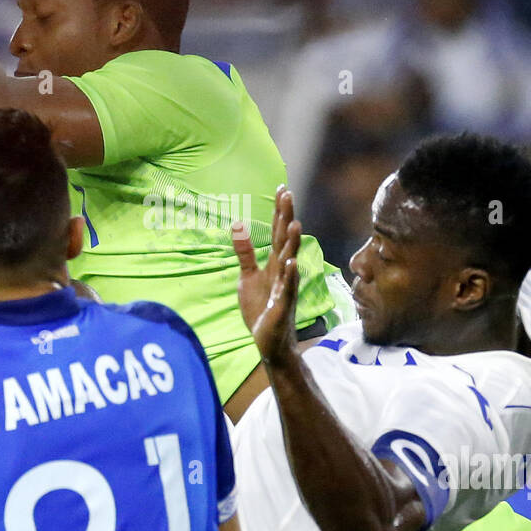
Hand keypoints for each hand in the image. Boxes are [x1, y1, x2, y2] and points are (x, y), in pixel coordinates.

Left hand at [233, 186, 301, 366]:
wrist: (270, 342)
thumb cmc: (261, 308)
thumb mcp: (248, 277)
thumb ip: (244, 253)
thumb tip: (237, 226)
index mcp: (274, 263)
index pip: (277, 232)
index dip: (279, 211)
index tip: (282, 188)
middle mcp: (283, 271)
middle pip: (284, 239)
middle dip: (286, 217)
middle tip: (287, 193)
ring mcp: (285, 287)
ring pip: (290, 260)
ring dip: (292, 243)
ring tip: (294, 223)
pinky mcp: (283, 305)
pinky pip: (287, 288)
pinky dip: (290, 275)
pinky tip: (291, 262)